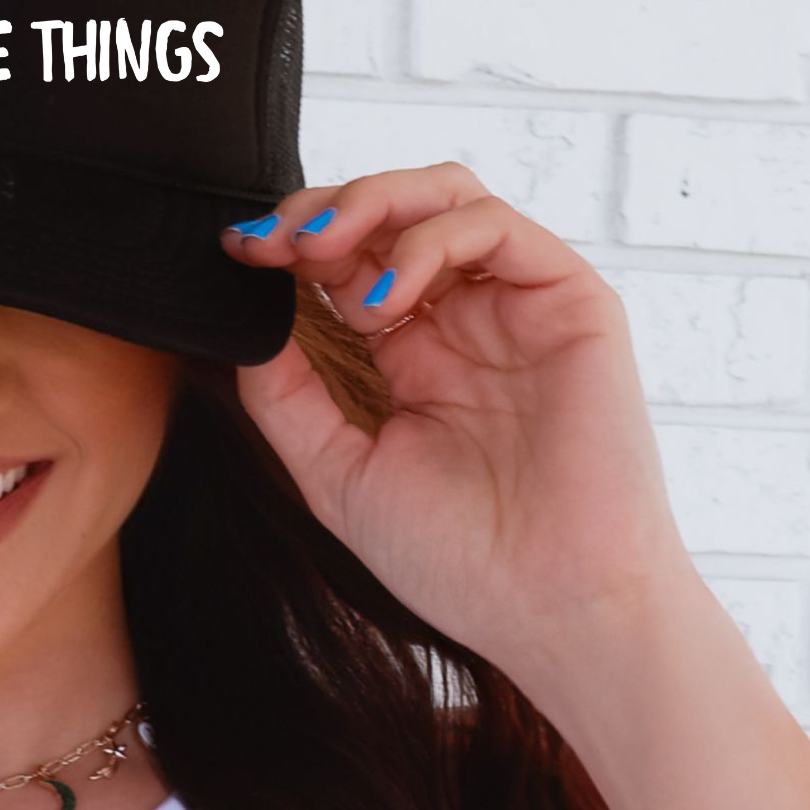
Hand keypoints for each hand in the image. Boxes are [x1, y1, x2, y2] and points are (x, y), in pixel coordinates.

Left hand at [219, 161, 704, 676]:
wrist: (548, 613)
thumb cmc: (458, 559)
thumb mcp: (335, 471)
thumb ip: (285, 396)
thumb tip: (242, 322)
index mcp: (412, 355)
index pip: (348, 261)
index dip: (289, 244)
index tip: (238, 254)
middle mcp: (465, 320)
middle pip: (393, 210)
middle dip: (321, 210)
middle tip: (273, 243)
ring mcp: (517, 308)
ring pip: (447, 196)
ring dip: (372, 204)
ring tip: (324, 258)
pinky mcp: (572, 305)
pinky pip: (500, 227)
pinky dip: (431, 238)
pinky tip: (386, 294)